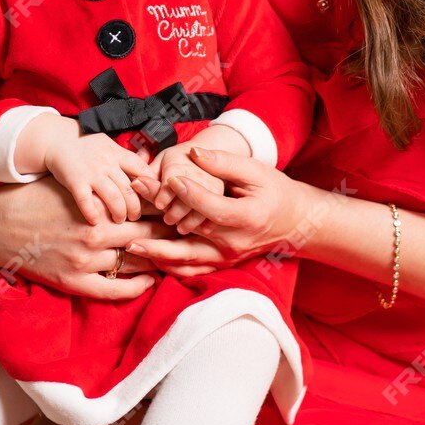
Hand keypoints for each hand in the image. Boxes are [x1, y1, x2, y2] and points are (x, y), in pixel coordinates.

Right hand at [0, 178, 195, 298]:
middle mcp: (95, 236)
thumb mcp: (73, 184)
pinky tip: (149, 280)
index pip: (146, 211)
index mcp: (98, 209)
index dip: (168, 211)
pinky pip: (115, 290)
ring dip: (157, 259)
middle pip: (148, 236)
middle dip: (170, 234)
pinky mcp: (73, 281)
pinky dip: (137, 286)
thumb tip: (138, 177)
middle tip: (190, 232)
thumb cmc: (36, 197)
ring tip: (175, 255)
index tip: (183, 209)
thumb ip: (104, 186)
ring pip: (135, 263)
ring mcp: (85, 262)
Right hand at [45, 131, 155, 225]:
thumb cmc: (86, 145)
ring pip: (114, 197)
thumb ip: (126, 159)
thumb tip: (148, 171)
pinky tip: (95, 221)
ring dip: (120, 213)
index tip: (153, 199)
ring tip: (120, 221)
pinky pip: (86, 200)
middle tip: (135, 217)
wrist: (57, 139)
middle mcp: (108, 163)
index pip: (143, 171)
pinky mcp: (75, 180)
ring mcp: (92, 172)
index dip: (151, 187)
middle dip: (136, 208)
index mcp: (118, 154)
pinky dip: (92, 212)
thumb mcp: (109, 146)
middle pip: (130, 190)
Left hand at [131, 144, 307, 263]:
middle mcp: (235, 242)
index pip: (212, 207)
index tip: (168, 179)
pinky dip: (170, 266)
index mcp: (248, 217)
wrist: (294, 222)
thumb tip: (194, 154)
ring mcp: (228, 257)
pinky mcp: (222, 263)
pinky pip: (193, 269)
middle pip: (192, 232)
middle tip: (134, 202)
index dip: (190, 193)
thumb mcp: (256, 171)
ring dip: (158, 252)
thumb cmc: (275, 191)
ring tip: (130, 244)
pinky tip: (149, 257)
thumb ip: (224, 163)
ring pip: (189, 259)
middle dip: (161, 218)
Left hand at [145, 142, 225, 221]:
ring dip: (190, 220)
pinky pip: (216, 211)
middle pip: (186, 197)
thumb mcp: (161, 161)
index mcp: (178, 165)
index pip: (170, 182)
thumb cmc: (177, 158)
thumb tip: (134, 183)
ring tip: (180, 227)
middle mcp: (197, 174)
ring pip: (202, 207)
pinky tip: (199, 229)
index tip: (158, 205)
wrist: (205, 152)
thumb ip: (147, 174)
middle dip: (175, 211)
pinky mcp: (221, 194)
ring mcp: (212, 184)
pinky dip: (207, 223)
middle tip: (167, 219)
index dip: (163, 195)